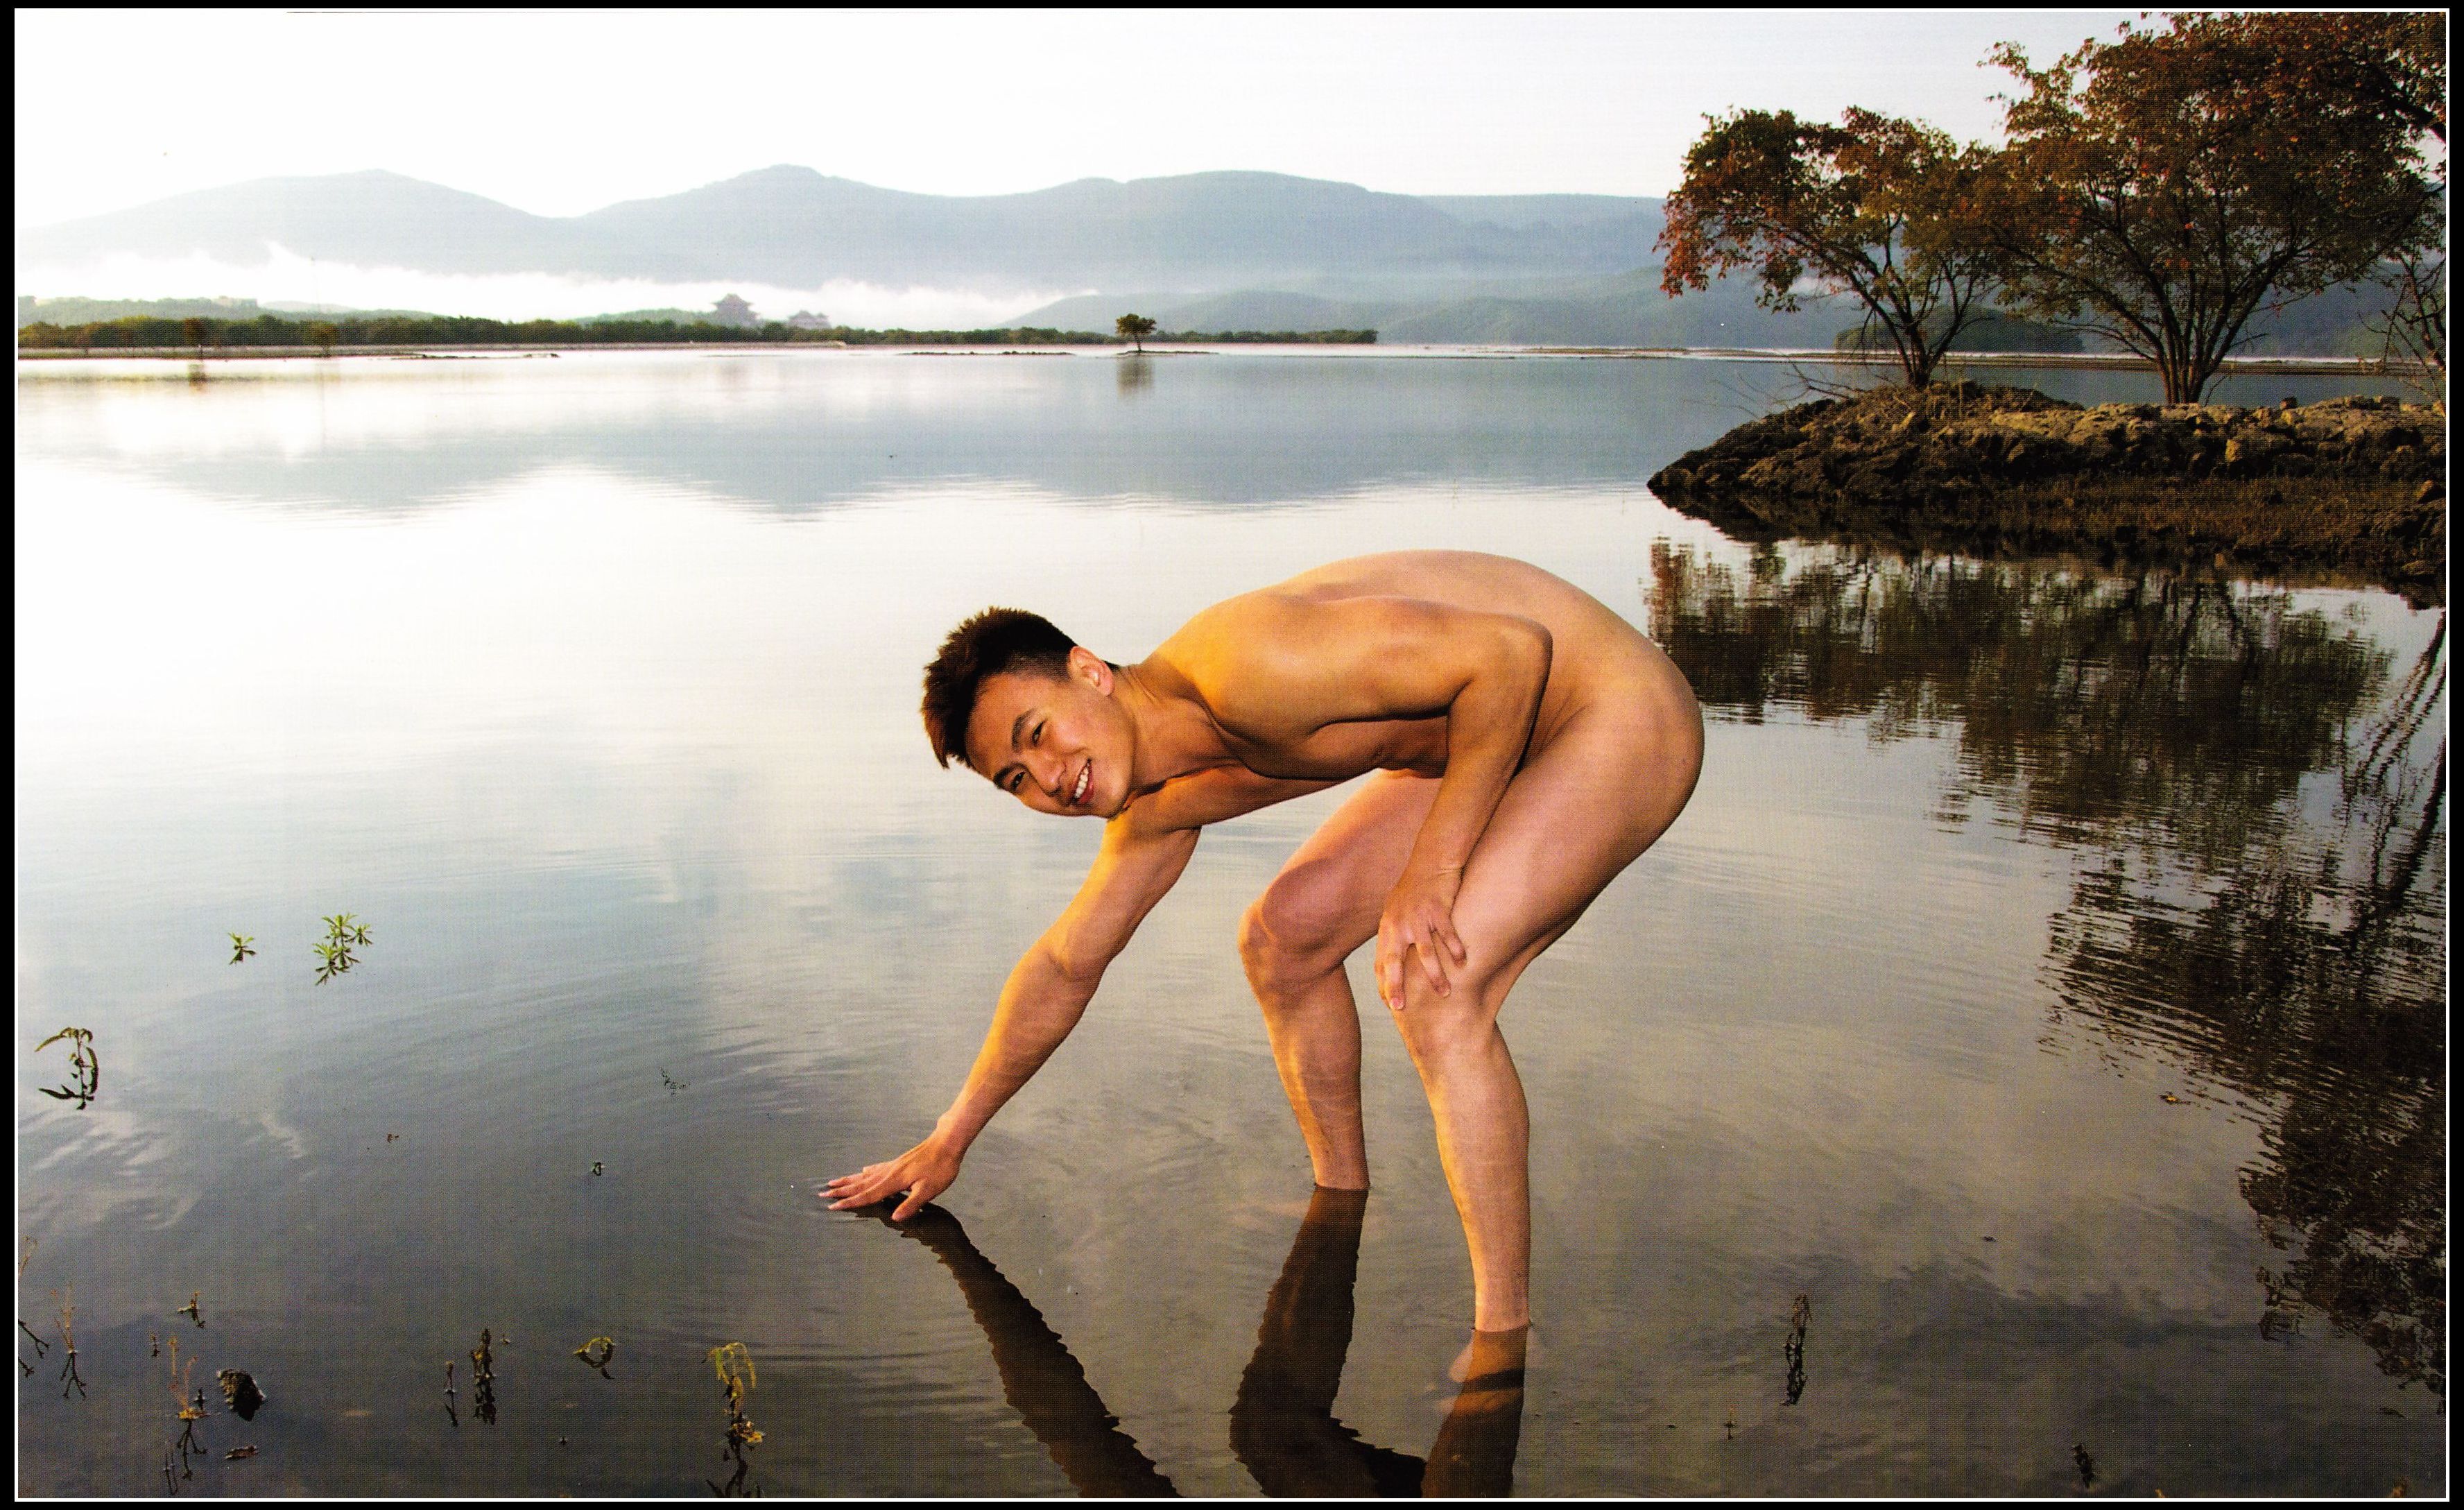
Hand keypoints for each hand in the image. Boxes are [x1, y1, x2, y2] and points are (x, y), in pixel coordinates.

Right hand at [825, 1134, 963, 1220]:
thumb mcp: (929, 1189)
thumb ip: (911, 1204)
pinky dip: (866, 1172)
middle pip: (861, 1184)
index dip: (850, 1202)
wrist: (947, 1143)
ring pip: (865, 1175)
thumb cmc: (941, 1168)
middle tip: (823, 1194)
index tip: (833, 1206)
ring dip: (849, 1180)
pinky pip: (876, 1168)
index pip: (868, 1195)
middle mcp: (889, 1172)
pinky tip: (863, 1170)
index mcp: (894, 1181)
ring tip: (834, 1182)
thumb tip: (894, 1218)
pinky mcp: (899, 1162)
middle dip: (842, 1191)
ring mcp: (893, 1166)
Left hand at [1377, 865, 1466, 1007]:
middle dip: (1396, 986)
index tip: (1389, 1004)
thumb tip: (1392, 960)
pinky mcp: (1438, 909)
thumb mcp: (1396, 912)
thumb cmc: (1414, 889)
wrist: (1430, 861)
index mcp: (1388, 928)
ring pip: (1425, 952)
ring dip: (1434, 975)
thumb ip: (1394, 935)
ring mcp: (1418, 917)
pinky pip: (1447, 934)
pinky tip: (1463, 962)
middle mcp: (1399, 924)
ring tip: (1444, 993)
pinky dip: (1455, 949)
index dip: (1384, 984)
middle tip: (1400, 1009)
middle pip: (1395, 961)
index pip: (1381, 963)